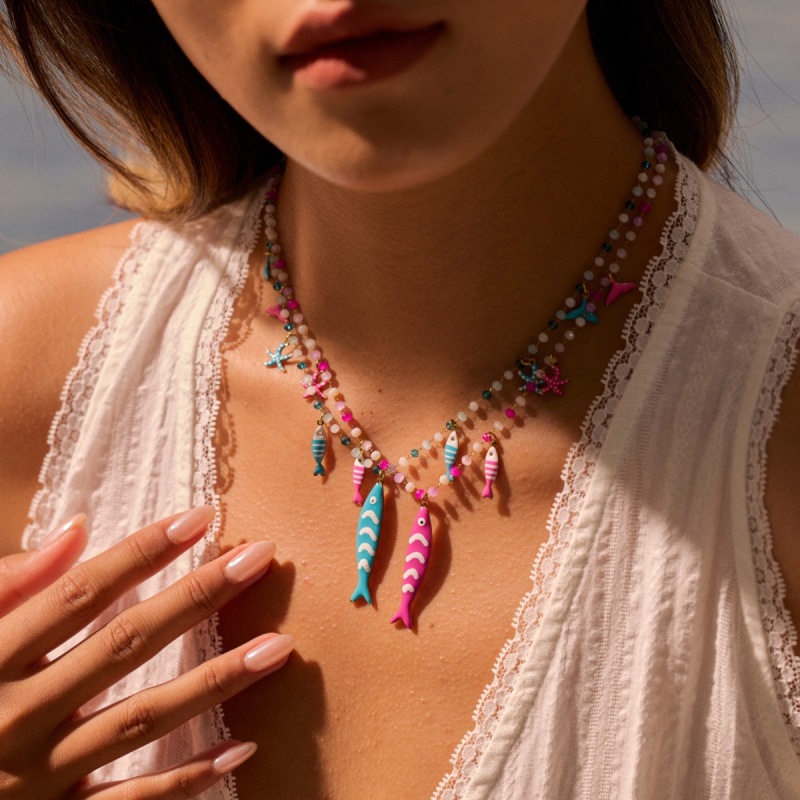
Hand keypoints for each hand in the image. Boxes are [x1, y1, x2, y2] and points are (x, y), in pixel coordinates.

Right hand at [0, 506, 292, 798]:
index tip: (200, 517)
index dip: (141, 552)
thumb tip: (78, 528)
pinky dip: (187, 779)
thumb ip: (10, 584)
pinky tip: (244, 745)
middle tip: (259, 559)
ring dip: (215, 682)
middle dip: (195, 598)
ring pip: (141, 721)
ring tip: (278, 647)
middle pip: (122, 646)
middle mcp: (16, 715)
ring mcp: (38, 776)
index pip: (78, 594)